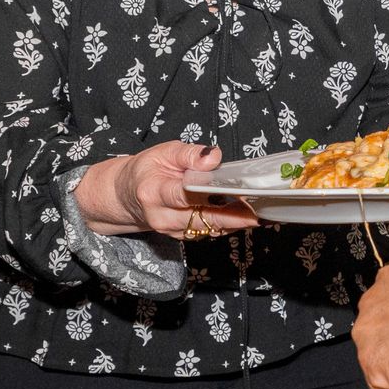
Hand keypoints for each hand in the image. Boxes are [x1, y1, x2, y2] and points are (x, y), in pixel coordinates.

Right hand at [73, 142, 259, 238]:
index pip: (185, 196)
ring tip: (261, 210)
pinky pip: (209, 231)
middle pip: (203, 219)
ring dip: (236, 221)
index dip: (213, 196)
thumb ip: (189, 154)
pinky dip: (229, 223)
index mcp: (154, 192)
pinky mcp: (182, 236)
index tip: (239, 195)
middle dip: (234, 216)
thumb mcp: (164, 152)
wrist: (126, 195)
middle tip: (262, 208)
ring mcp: (172, 231)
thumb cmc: (147, 170)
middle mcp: (162, 217)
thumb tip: (213, 157)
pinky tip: (246, 214)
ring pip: (209, 229)